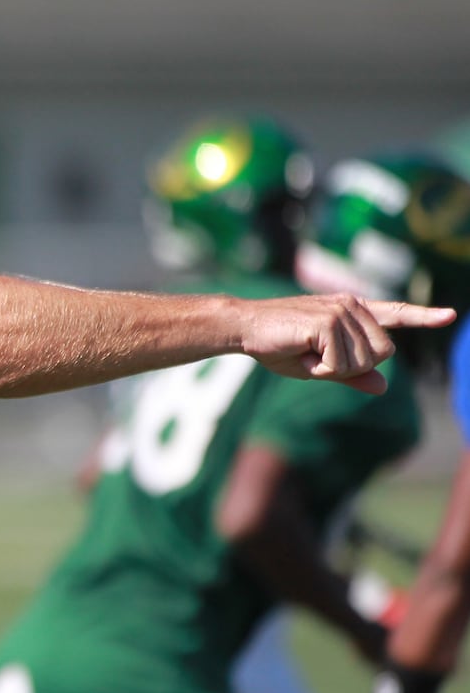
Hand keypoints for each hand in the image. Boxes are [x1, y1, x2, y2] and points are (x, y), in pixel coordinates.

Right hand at [238, 295, 453, 394]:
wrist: (243, 328)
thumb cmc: (276, 345)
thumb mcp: (318, 365)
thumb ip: (352, 374)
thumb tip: (383, 388)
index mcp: (352, 311)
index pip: (395, 313)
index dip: (423, 316)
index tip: (449, 316)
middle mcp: (352, 305)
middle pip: (383, 353)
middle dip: (353, 367)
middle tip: (317, 358)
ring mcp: (342, 310)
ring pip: (364, 361)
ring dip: (333, 368)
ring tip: (305, 352)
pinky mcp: (329, 320)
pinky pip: (341, 363)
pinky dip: (320, 368)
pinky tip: (301, 353)